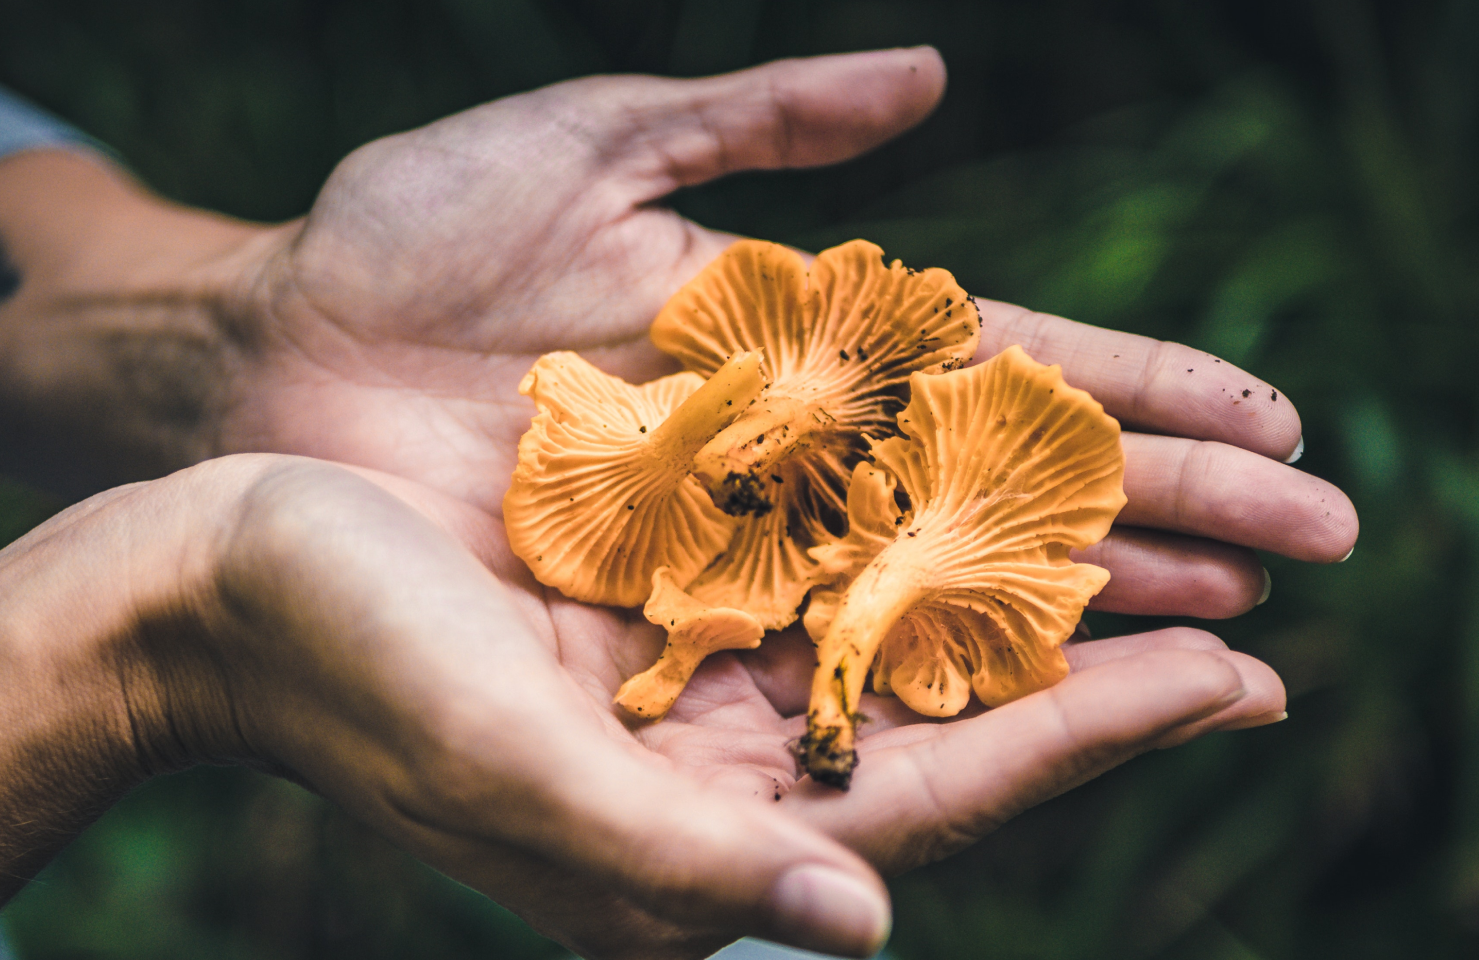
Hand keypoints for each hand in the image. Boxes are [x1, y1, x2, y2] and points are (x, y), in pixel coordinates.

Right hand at [198, 459, 1288, 958]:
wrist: (215, 583)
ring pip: (889, 655)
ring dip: (1017, 615)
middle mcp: (700, 777)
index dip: (1087, 743)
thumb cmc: (342, 668)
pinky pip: (809, 588)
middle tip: (1247, 635)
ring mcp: (677, 695)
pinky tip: (974, 512)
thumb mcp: (507, 768)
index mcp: (681, 842)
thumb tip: (863, 918)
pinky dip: (904, 555)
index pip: (931, 802)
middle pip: (941, 735)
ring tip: (1148, 569)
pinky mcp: (645, 616)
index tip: (1235, 685)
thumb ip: (675, 857)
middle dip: (1093, 688)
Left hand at [225, 47, 1356, 617]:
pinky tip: (1045, 710)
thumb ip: (753, 117)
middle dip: (1165, 512)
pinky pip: (812, 655)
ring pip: (938, 583)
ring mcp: (729, 544)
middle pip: (1004, 485)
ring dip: (1088, 609)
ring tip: (1233, 643)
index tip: (1273, 422)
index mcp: (792, 332)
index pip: (1005, 361)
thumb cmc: (407, 238)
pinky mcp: (657, 619)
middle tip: (1318, 549)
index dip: (1141, 388)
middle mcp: (786, 451)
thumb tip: (929, 76)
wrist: (267, 358)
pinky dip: (926, 677)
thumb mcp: (584, 144)